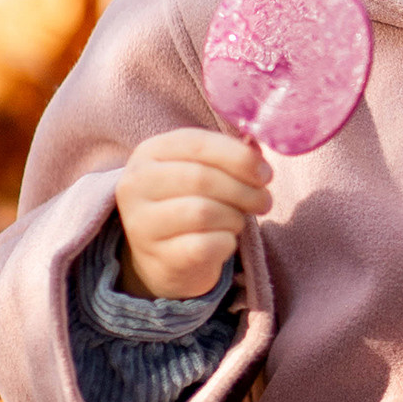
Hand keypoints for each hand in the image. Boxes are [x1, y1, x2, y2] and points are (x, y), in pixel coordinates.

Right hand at [115, 129, 270, 299]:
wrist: (164, 257)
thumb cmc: (189, 202)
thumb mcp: (201, 169)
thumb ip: (229, 155)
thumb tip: (257, 154)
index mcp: (149, 152)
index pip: (198, 144)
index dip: (239, 157)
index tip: (265, 173)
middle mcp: (137, 185)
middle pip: (202, 178)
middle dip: (244, 190)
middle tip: (264, 201)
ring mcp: (142, 223)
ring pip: (203, 213)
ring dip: (234, 217)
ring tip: (238, 220)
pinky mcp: (158, 257)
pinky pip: (205, 246)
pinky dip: (227, 242)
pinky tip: (225, 240)